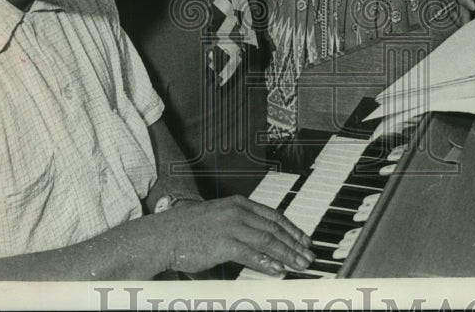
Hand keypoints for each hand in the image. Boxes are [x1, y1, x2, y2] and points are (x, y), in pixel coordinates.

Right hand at [152, 195, 313, 275]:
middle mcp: (238, 211)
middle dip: (295, 244)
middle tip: (309, 256)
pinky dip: (268, 263)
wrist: (164, 234)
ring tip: (300, 265)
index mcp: (239, 203)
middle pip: (275, 229)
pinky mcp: (224, 243)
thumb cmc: (188, 229)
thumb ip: (240, 225)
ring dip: (287, 254)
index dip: (293, 229)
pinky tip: (279, 270)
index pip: (274, 215)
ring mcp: (231, 226)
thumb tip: (262, 241)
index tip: (305, 240)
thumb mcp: (219, 218)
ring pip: (268, 241)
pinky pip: (252, 254)